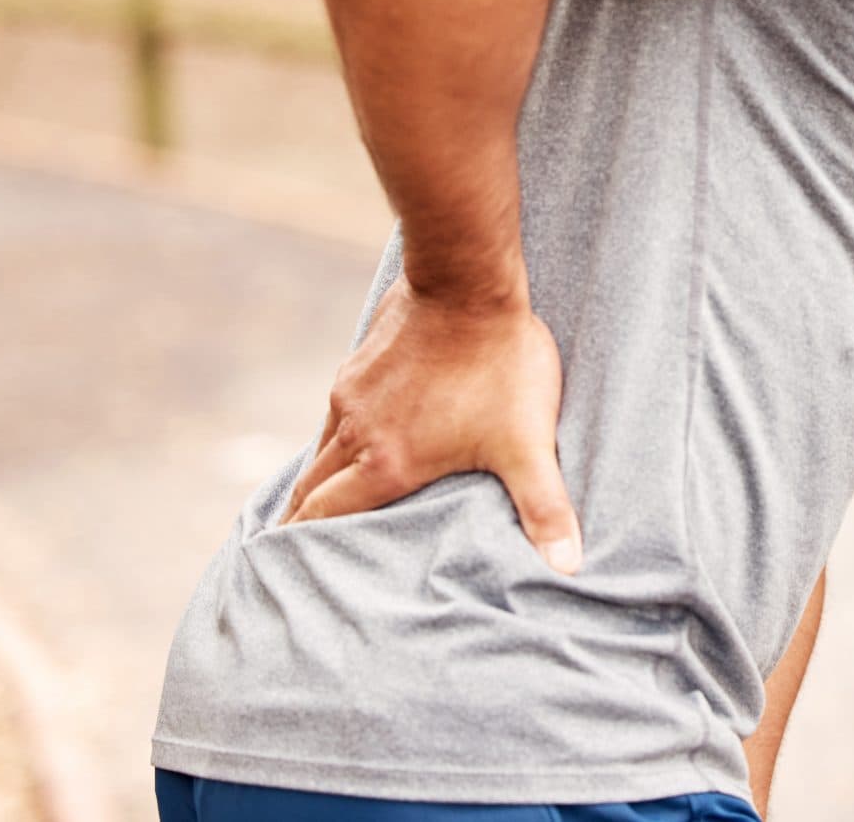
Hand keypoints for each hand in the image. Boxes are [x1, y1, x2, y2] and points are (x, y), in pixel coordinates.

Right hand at [277, 274, 582, 573]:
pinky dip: (335, 440)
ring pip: (320, 450)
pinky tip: (353, 443)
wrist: (469, 282)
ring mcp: (351, 394)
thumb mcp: (528, 443)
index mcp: (385, 465)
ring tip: (314, 506)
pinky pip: (336, 415)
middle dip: (298, 523)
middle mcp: (355, 433)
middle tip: (289, 553)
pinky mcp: (358, 364)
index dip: (302, 548)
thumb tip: (568, 568)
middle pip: (310, 491)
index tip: (284, 572)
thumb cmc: (499, 364)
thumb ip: (545, 508)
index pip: (323, 519)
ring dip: (316, 481)